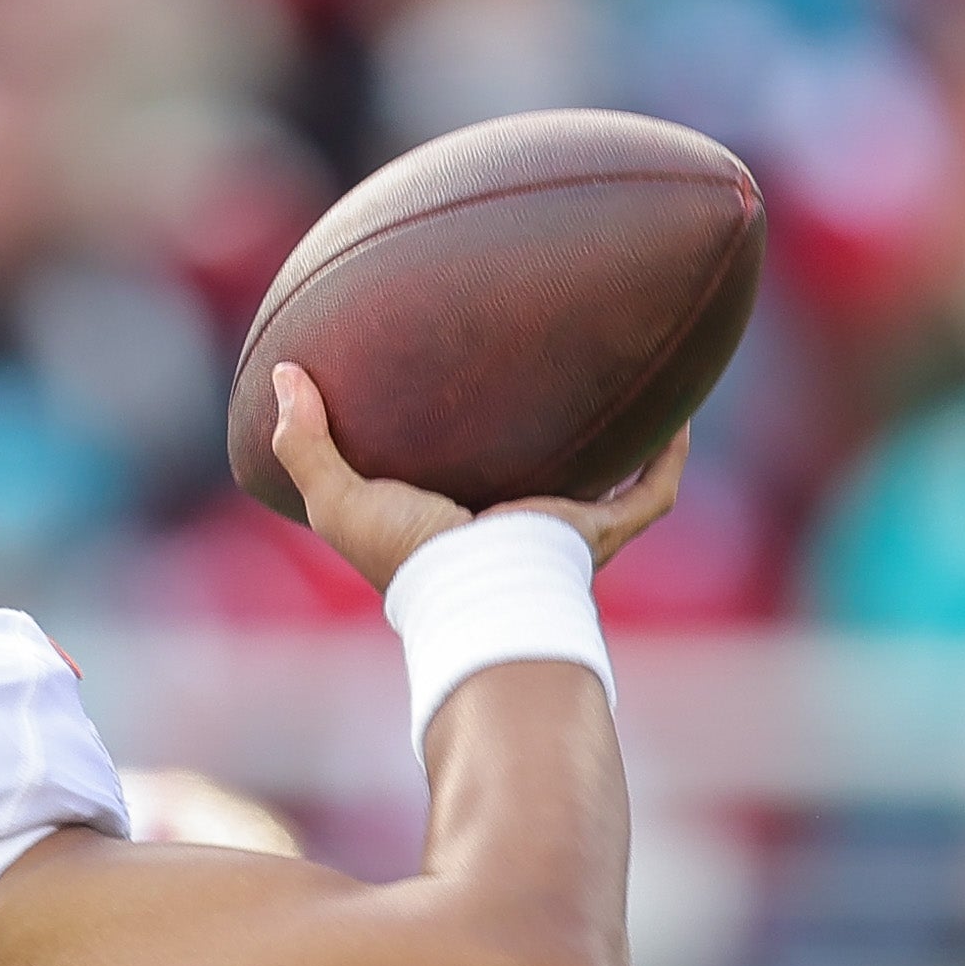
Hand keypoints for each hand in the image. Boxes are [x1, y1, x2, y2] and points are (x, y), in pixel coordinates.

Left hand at [270, 360, 689, 593]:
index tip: (454, 394)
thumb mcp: (337, 499)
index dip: (456, 444)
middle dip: (551, 441)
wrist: (470, 591)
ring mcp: (559, 533)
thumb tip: (284, 374)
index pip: (458, 481)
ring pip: (601, 487)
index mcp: (452, 522)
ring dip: (620, 446)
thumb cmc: (405, 556)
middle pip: (538, 477)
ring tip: (632, 387)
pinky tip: (680, 415)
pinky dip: (667, 460)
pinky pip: (648, 494)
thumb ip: (304, 442)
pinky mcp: (596, 532)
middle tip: (552, 378)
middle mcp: (510, 526)